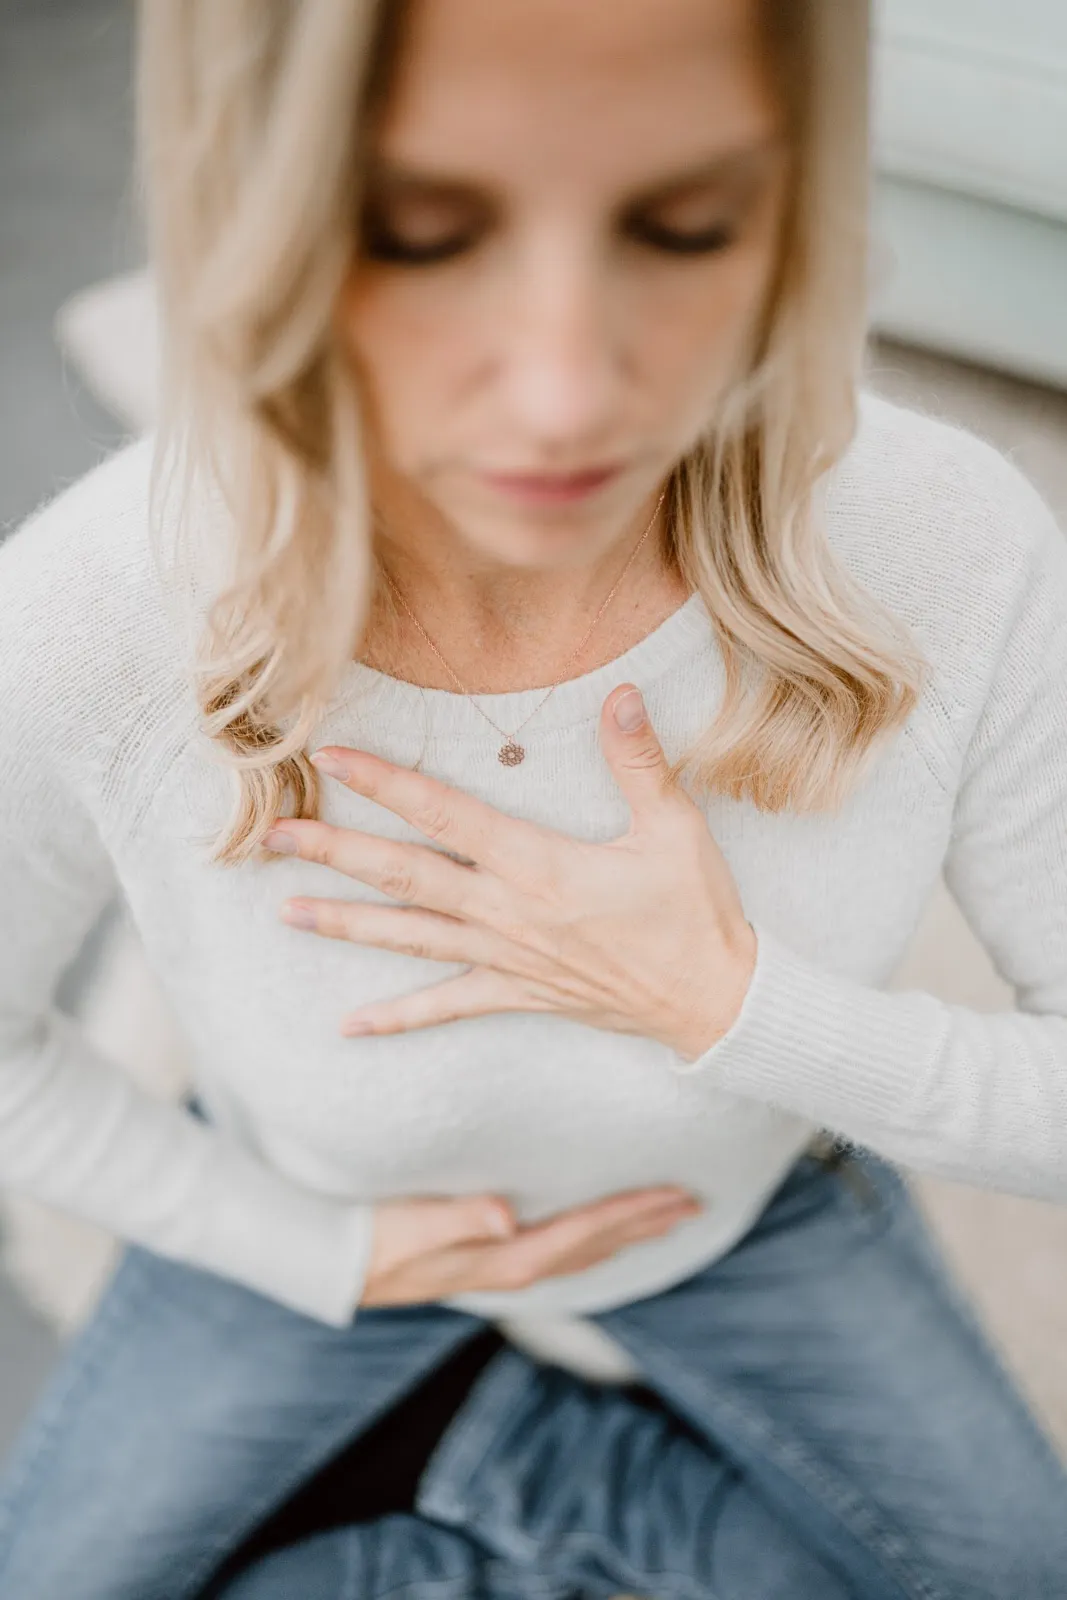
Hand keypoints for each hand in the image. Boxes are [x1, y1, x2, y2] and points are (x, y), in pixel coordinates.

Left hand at [263, 681, 757, 1062]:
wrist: (713, 1001)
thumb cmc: (694, 912)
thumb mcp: (675, 828)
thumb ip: (639, 760)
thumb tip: (619, 694)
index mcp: (537, 864)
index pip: (444, 813)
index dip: (385, 781)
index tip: (331, 756)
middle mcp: (507, 912)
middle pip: (403, 875)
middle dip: (335, 852)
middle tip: (272, 836)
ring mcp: (506, 958)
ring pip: (408, 938)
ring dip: (345, 923)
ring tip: (285, 911)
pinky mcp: (517, 993)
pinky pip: (446, 1006)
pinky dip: (397, 1017)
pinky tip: (350, 1024)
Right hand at [360, 1184, 704, 1306]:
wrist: (334, 1265)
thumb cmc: (370, 1238)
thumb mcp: (410, 1225)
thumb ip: (458, 1218)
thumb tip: (506, 1216)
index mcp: (504, 1259)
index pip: (583, 1232)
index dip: (630, 1213)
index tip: (674, 1195)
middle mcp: (513, 1268)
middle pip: (596, 1244)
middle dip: (645, 1223)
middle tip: (694, 1201)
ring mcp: (503, 1268)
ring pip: (583, 1251)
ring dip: (627, 1232)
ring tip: (667, 1215)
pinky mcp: (490, 1261)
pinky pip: (560, 1251)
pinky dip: (593, 1238)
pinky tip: (601, 1232)